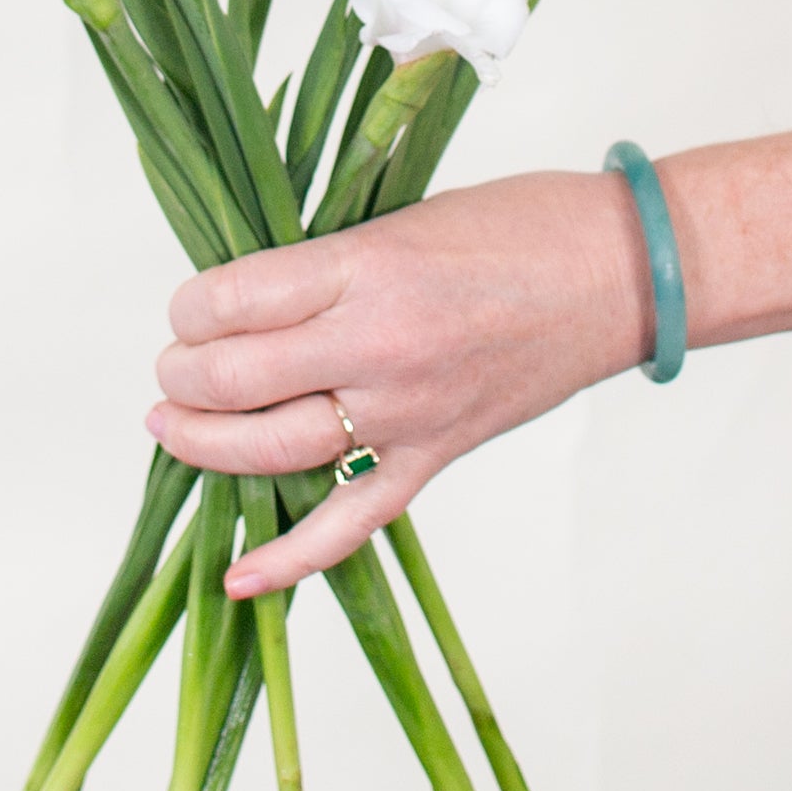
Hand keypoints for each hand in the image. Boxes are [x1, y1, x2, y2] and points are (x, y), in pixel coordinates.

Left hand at [148, 168, 652, 595]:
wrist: (621, 273)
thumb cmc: (521, 224)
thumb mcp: (405, 215)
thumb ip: (328, 262)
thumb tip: (246, 297)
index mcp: (368, 268)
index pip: (234, 300)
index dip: (190, 306)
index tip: (188, 305)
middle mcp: (379, 345)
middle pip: (238, 378)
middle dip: (183, 374)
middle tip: (174, 364)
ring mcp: (407, 411)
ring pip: (273, 449)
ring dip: (203, 443)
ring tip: (170, 425)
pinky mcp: (435, 456)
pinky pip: (351, 522)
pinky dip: (291, 559)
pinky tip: (238, 575)